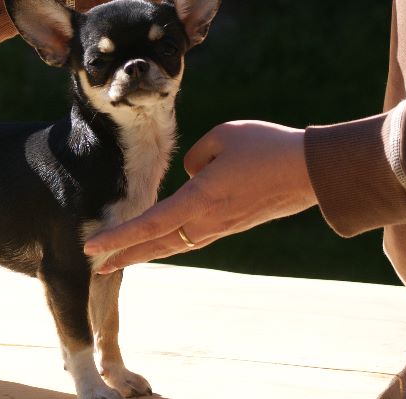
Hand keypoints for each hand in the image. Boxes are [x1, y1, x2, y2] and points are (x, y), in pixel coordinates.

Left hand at [84, 120, 317, 273]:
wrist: (314, 171)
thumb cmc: (267, 147)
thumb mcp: (223, 137)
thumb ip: (196, 158)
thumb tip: (191, 177)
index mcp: (200, 200)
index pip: (149, 224)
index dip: (118, 238)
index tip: (91, 249)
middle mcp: (207, 221)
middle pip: (156, 244)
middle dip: (124, 256)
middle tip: (95, 268)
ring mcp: (222, 226)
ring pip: (174, 244)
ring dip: (146, 252)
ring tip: (120, 259)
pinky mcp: (233, 224)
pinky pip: (193, 237)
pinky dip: (169, 243)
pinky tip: (161, 242)